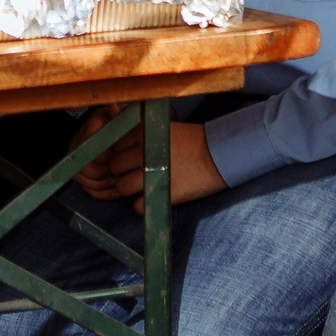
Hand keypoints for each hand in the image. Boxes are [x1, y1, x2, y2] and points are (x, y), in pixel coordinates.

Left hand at [67, 111, 226, 208]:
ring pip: (123, 187)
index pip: (114, 147)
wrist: (220, 157)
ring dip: (129, 190)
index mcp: (144, 134)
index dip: (120, 155)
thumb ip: (141, 135)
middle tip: (136, 174)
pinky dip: (143, 205)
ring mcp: (152, 173)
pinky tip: (153, 197)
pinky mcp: (162, 193)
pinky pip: (137, 206)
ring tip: (144, 186)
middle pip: (115, 167)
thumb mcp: (163, 129)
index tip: (128, 159)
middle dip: (121, 173)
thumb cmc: (192, 141)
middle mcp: (144, 152)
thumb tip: (117, 145)